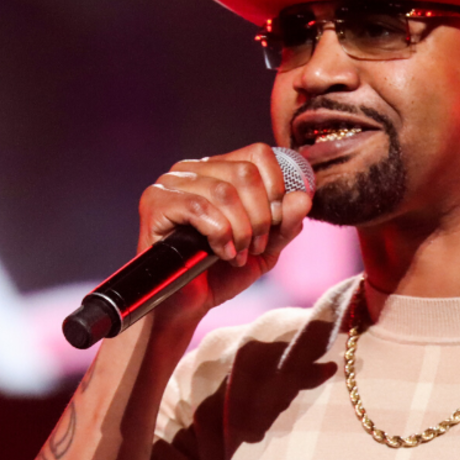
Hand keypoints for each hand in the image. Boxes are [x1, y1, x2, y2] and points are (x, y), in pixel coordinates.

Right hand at [136, 143, 312, 329]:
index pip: (259, 154)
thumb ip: (286, 223)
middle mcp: (193, 170)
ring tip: (238, 254)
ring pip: (225, 192)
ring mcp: (171, 183)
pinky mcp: (155, 203)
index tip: (277, 223)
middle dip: (261, 216)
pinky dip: (219, 234)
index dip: (277, 188)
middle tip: (256, 246)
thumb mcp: (265, 248)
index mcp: (220, 170)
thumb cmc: (222, 273)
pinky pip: (199, 208)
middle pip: (246, 173)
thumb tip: (303, 198)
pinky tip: (221, 253)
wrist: (187, 306)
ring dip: (241, 230)